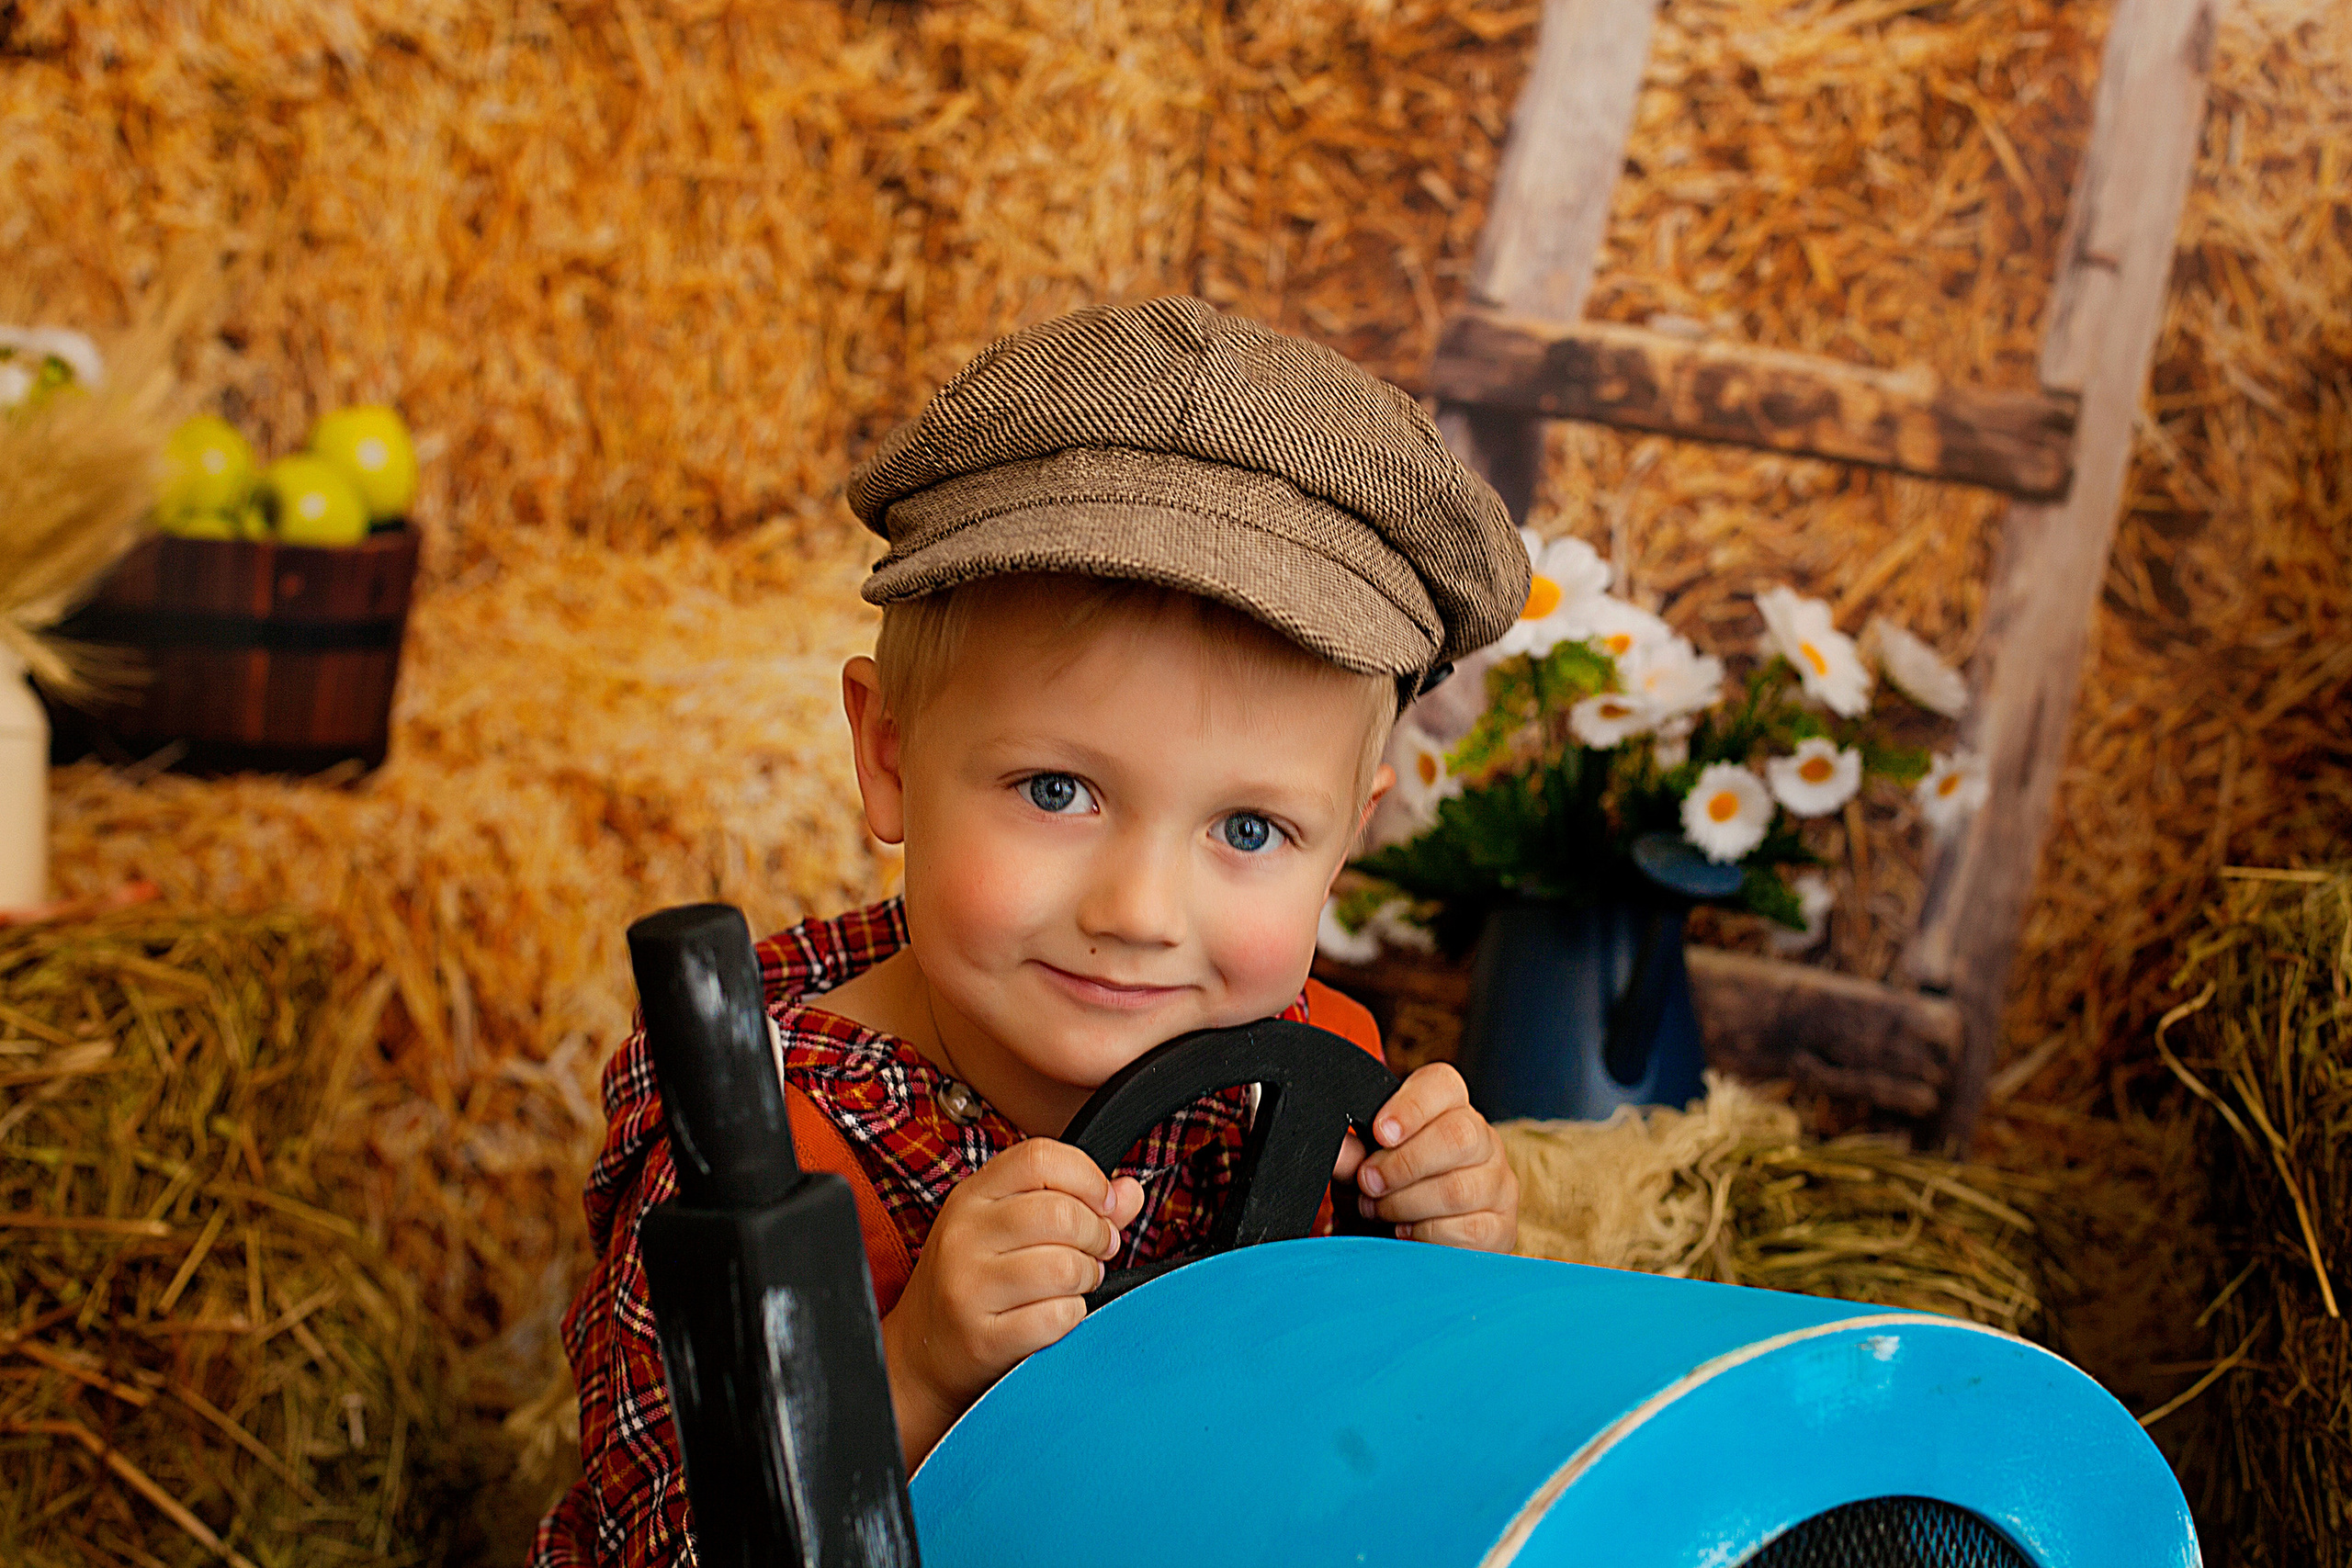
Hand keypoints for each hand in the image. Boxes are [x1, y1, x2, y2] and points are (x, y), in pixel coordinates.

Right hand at [881, 1139, 1144, 1468]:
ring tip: (1074, 1285)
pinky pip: (1057, 1317)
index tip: (1103, 1205)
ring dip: (1086, 1278)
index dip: (1088, 1178)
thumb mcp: (1007, 1229)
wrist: (918, 1357)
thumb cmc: (972, 1284)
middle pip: (1062, 1213)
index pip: (1041, 1157)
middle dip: (1098, 1236)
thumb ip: (1074, 1203)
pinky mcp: (982, 1338)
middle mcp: (964, 1234)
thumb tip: (1129, 1192)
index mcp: (972, 1196)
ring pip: (1065, 1266)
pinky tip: (1056, 1315)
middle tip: (1095, 1253)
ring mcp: (968, 1287)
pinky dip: (1072, 1317)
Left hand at [1331, 1063, 1517, 1253]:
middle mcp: (1483, 1141)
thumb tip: (1335, 1149)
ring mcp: (1498, 1184)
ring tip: (1378, 1211)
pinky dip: (1427, 1234)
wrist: (1405, 1246)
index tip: (1380, 1132)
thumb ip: (1352, 1155)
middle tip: (1369, 1183)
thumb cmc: (1387, 1192)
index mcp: (1450, 1110)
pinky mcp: (1502, 1227)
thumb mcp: (1363, 1168)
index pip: (1444, 1085)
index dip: (1412, 1105)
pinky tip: (1406, 1233)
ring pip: (1458, 1188)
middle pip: (1458, 1136)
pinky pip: (1468, 1230)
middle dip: (1403, 1164)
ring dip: (1406, 1204)